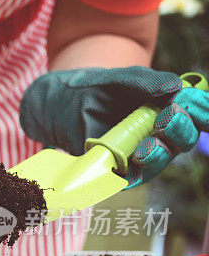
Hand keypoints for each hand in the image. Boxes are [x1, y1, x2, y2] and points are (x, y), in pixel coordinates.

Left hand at [19, 66, 208, 186]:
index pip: (197, 115)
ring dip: (159, 153)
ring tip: (149, 143)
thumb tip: (177, 87)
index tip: (193, 103)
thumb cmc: (97, 89)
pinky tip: (134, 160)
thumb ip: (145, 80)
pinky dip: (134, 171)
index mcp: (170, 110)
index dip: (202, 111)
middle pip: (183, 140)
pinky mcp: (118, 171)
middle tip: (168, 117)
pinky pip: (131, 177)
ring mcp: (139, 154)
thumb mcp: (121, 79)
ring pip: (159, 161)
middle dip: (180, 130)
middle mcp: (160, 135)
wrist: (61, 103)